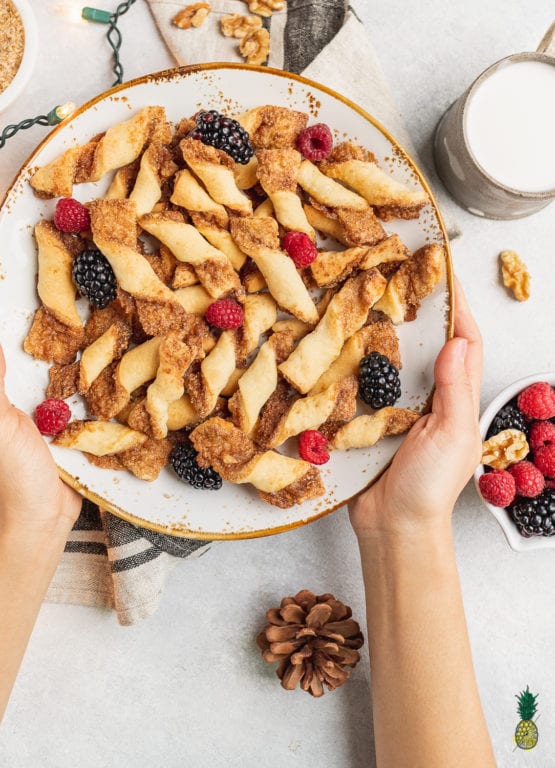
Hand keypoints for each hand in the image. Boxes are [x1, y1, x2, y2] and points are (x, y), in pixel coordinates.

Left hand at [0, 268, 81, 535]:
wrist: (40, 520)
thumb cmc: (12, 476)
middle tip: (17, 272)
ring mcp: (18, 404)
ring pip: (20, 354)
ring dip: (28, 325)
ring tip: (45, 294)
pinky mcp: (46, 414)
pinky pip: (47, 373)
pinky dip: (55, 351)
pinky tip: (73, 338)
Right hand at [349, 277, 482, 538]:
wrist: (391, 529)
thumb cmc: (428, 489)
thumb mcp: (451, 437)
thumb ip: (455, 390)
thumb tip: (457, 340)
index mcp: (457, 398)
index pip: (465, 341)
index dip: (457, 306)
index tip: (442, 271)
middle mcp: (429, 397)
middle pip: (427, 342)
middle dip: (416, 308)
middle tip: (395, 274)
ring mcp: (397, 408)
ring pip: (392, 358)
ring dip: (381, 330)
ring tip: (364, 297)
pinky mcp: (367, 419)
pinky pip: (362, 382)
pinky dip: (352, 361)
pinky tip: (336, 342)